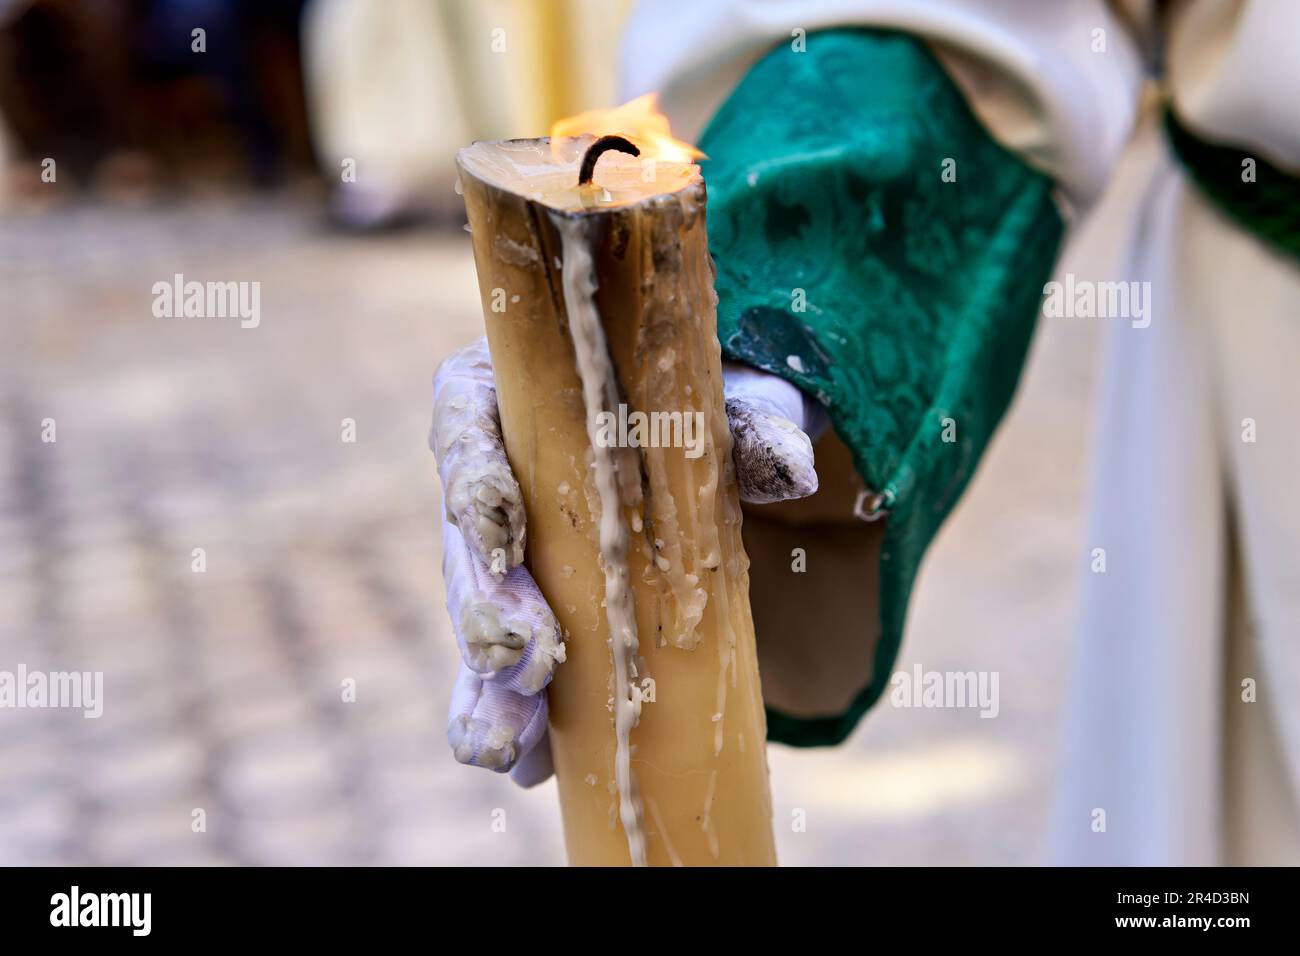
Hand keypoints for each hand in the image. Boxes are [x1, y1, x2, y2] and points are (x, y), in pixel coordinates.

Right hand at [430, 337, 824, 784]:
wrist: (725, 481)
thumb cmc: (714, 420)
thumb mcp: (742, 406)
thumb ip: (759, 419)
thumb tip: (791, 467)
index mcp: (521, 396)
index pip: (470, 417)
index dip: (472, 471)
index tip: (503, 519)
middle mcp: (499, 478)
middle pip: (466, 536)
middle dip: (484, 601)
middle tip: (526, 652)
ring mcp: (507, 561)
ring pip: (477, 619)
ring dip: (487, 682)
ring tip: (508, 741)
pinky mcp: (528, 626)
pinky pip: (500, 678)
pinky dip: (506, 721)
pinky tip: (527, 764)